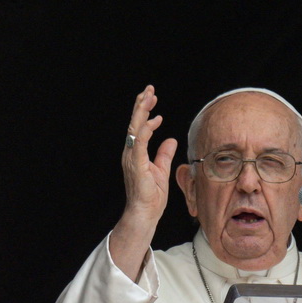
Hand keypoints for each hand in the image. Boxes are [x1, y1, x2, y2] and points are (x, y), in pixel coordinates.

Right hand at [110, 86, 177, 279]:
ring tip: (149, 96)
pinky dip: (146, 130)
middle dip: (141, 104)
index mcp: (136, 153)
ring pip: (135, 128)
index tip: (153, 99)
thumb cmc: (151, 196)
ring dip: (142, 111)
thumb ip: (164, 154)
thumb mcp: (161, 170)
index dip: (145, 111)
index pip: (138, 127)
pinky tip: (153, 120)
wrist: (145, 213)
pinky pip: (139, 143)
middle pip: (134, 123)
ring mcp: (132, 158)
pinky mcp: (136, 165)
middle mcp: (131, 153)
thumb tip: (171, 139)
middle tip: (149, 89)